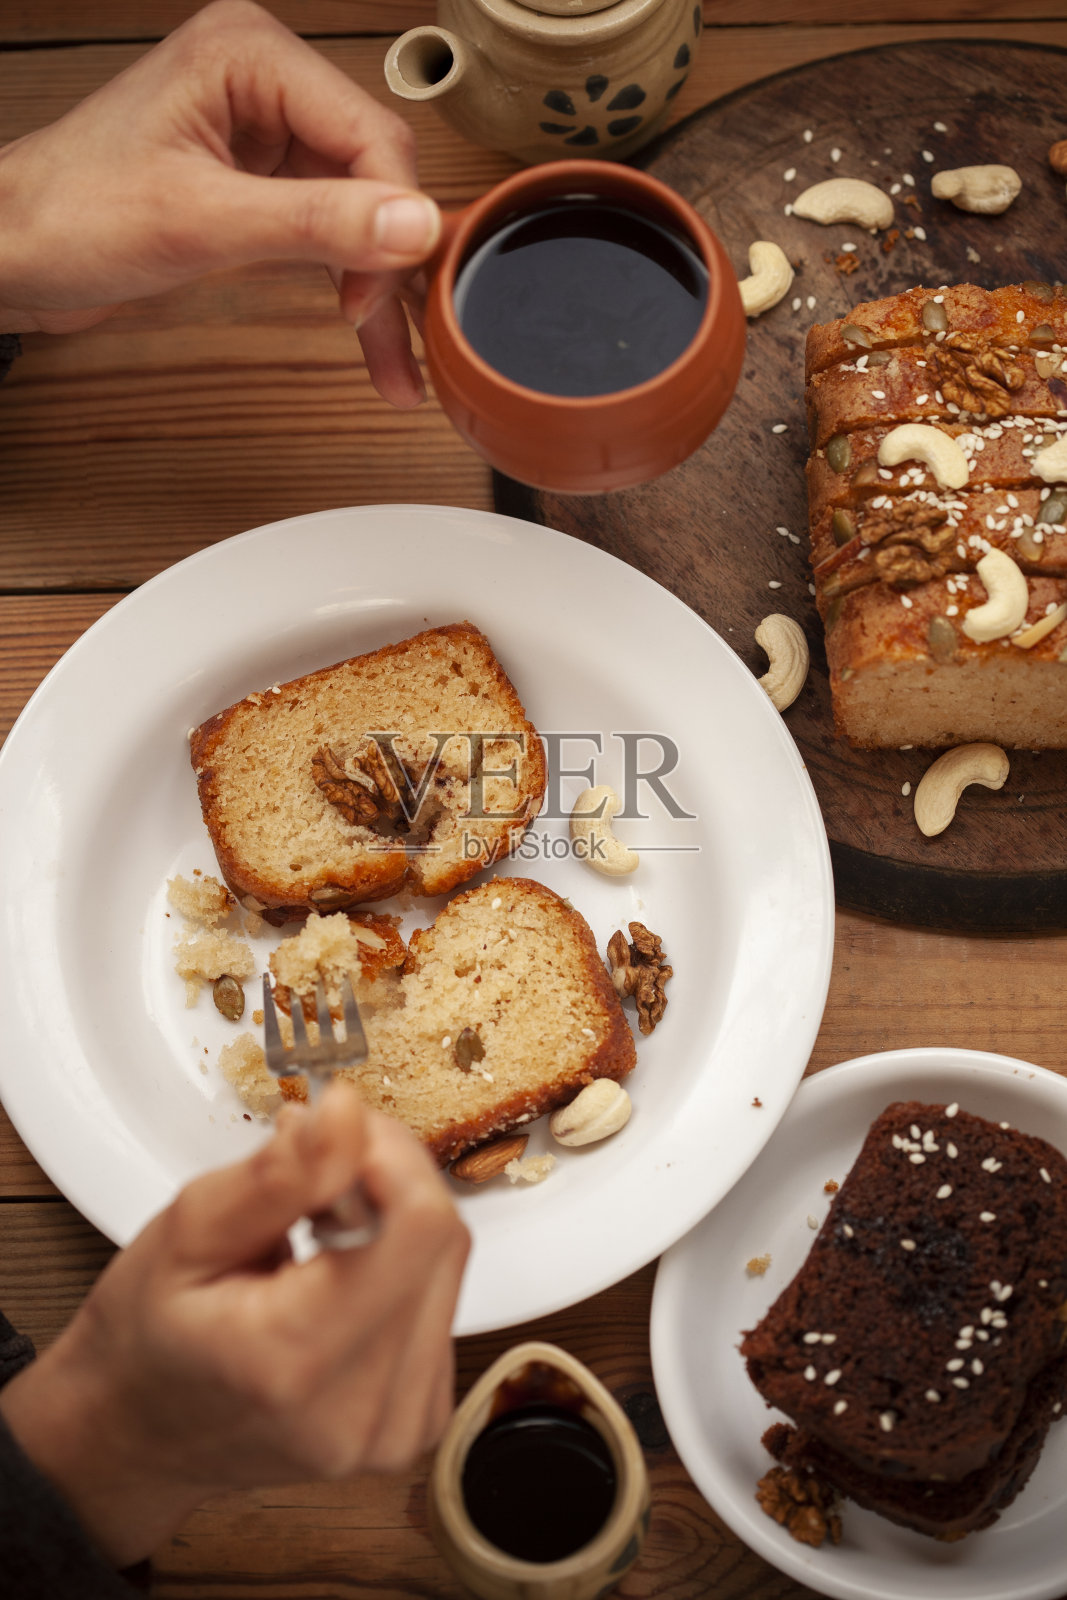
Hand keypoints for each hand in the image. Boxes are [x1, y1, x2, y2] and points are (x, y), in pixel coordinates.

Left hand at [0, 0, 440, 405]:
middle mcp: (266, 82)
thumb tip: (414, 225)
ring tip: (396, 364)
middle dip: (390, 262)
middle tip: (402, 340)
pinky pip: (327, 233)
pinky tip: (367, 336)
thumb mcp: (200, 221)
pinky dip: (348, 286)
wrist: (13, 252)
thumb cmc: (70, 214)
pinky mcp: (259, 182)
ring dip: (378, 290)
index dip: (389, 219)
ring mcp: (265, 134)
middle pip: (373, 174)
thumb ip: (315, 222)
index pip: (369, 133)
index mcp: (252, 54)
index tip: (377, 296)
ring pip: (359, 212)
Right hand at [0, 1084, 468, 1567]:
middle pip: (441, 1240)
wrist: (140, 1435)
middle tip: (320, 1168)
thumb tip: (347, 1113)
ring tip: (321, 1224)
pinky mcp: (418, 1419)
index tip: (338, 1132)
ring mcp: (398, 1427)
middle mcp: (365, 1410)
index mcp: (298, 1362)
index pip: (420, 1227)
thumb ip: (279, 1175)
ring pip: (448, 1266)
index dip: (390, 1156)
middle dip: (389, 1178)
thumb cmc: (148, 1338)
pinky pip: (441, 1303)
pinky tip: (343, 1270)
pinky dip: (401, 1266)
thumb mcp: (188, 1231)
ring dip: (397, 1219)